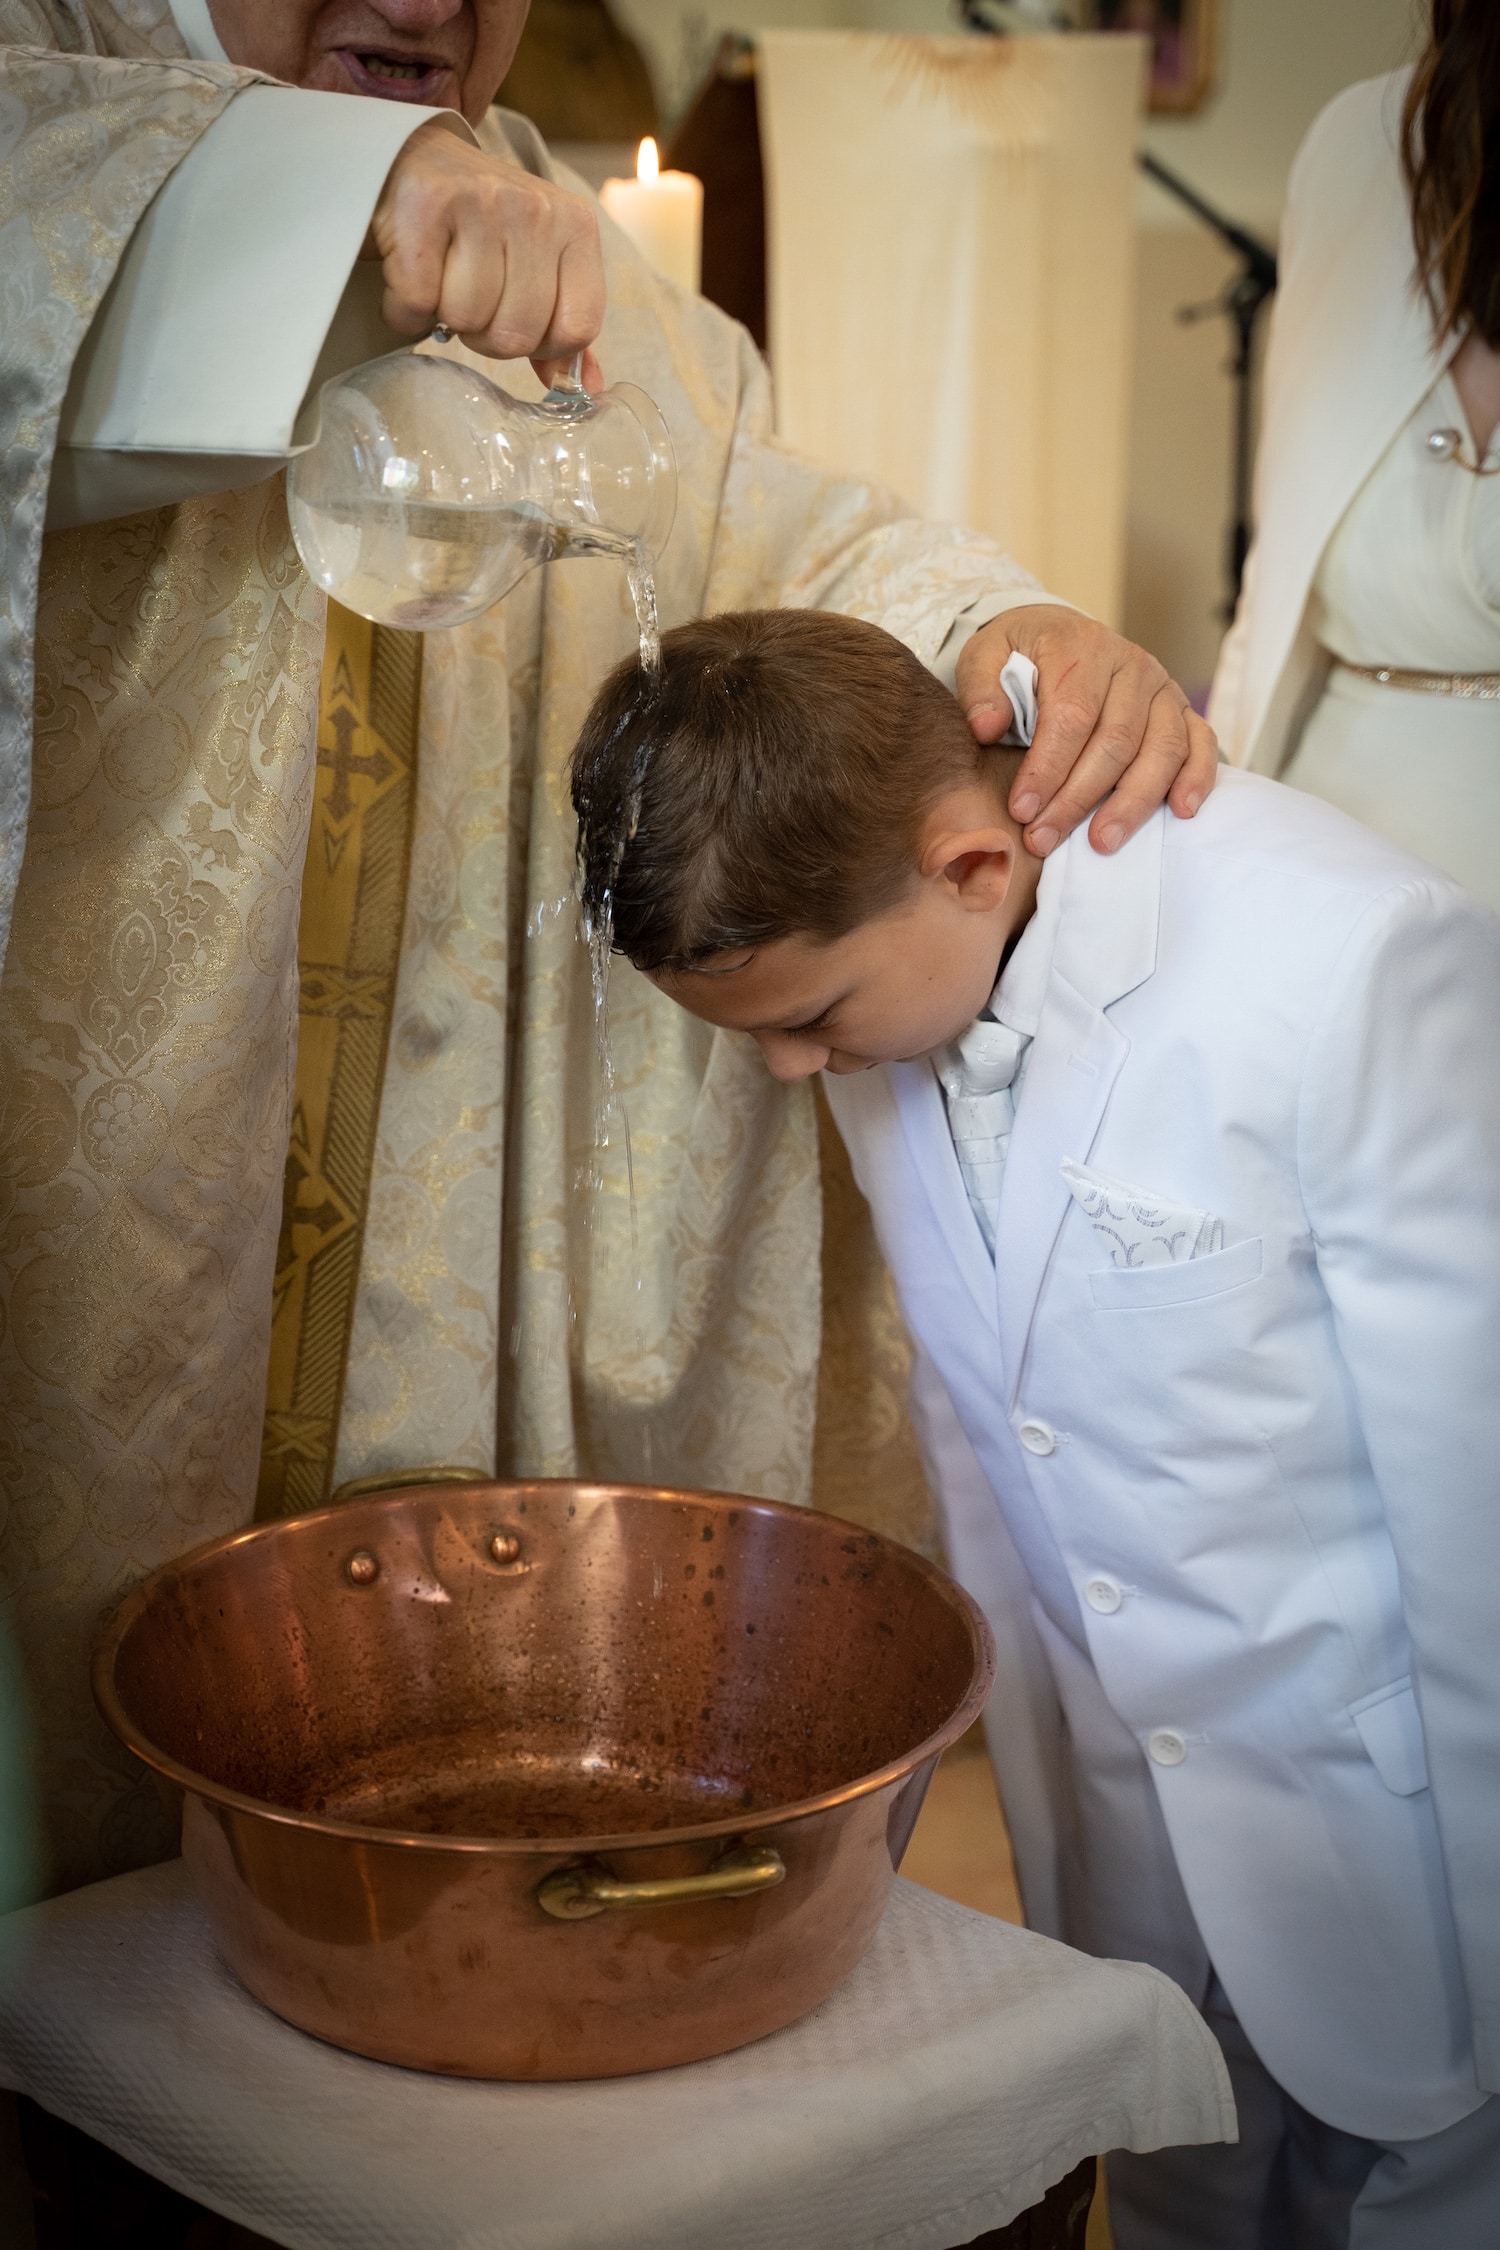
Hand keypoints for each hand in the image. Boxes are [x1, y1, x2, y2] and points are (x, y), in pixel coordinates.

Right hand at [367, 122, 605, 386]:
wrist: (413, 157)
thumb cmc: (481, 223)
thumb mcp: (537, 264)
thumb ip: (562, 323)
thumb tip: (587, 386)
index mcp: (576, 227)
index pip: (577, 329)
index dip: (540, 346)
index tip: (515, 322)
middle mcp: (535, 210)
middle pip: (517, 334)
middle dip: (485, 336)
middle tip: (469, 299)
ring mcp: (481, 202)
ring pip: (467, 319)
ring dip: (444, 317)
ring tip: (441, 280)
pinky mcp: (425, 206)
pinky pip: (418, 302)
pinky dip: (404, 309)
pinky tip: (410, 278)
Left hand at [955, 605, 1217, 856]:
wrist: (1060, 636)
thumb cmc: (1021, 655)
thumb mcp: (986, 654)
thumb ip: (980, 686)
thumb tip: (986, 726)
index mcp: (1082, 649)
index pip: (1071, 716)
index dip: (1047, 769)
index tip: (1022, 810)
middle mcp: (1131, 666)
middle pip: (1115, 741)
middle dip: (1078, 798)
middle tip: (1044, 839)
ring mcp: (1162, 689)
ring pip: (1161, 750)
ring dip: (1132, 802)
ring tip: (1102, 843)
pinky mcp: (1182, 710)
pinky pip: (1200, 743)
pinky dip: (1197, 778)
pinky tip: (1181, 811)